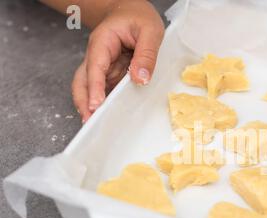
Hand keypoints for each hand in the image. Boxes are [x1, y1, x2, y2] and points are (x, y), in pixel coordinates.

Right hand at [72, 0, 163, 122]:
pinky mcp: (110, 73)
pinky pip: (104, 88)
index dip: (94, 87)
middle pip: (83, 81)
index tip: (95, 105)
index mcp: (103, 42)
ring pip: (90, 87)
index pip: (95, 67)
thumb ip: (146, 54)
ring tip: (97, 124)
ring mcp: (102, 66)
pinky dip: (104, 102)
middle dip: (84, 102)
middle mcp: (97, 56)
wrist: (130, 10)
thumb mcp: (150, 31)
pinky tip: (110, 115)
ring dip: (91, 105)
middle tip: (90, 122)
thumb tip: (140, 79)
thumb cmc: (138, 17)